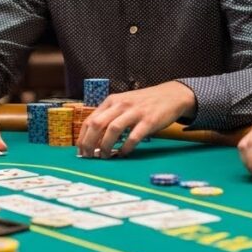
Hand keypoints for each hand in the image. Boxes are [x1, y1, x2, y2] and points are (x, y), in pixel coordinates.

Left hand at [76, 81, 194, 157]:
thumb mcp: (124, 103)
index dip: (83, 137)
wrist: (171, 95)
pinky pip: (133, 137)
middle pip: (98, 124)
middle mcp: (121, 105)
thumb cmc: (144, 103)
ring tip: (104, 156)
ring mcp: (135, 112)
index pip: (90, 119)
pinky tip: (123, 153)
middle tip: (89, 156)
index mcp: (112, 101)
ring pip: (113, 130)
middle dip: (89, 143)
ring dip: (105, 146)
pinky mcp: (149, 121)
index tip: (81, 150)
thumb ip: (110, 116)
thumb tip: (93, 138)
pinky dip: (125, 148)